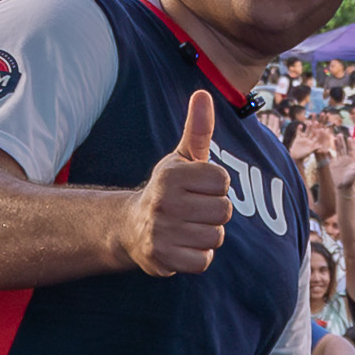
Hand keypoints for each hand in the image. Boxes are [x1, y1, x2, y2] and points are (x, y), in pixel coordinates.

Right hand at [123, 95, 234, 278]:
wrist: (131, 228)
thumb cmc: (167, 189)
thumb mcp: (182, 158)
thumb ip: (198, 129)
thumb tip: (203, 93)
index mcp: (171, 175)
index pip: (223, 182)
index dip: (216, 187)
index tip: (198, 188)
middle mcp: (164, 202)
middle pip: (224, 211)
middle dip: (214, 213)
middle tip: (193, 211)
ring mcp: (161, 231)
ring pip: (216, 237)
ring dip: (207, 235)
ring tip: (187, 227)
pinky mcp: (162, 258)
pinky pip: (204, 260)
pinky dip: (198, 256)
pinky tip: (183, 246)